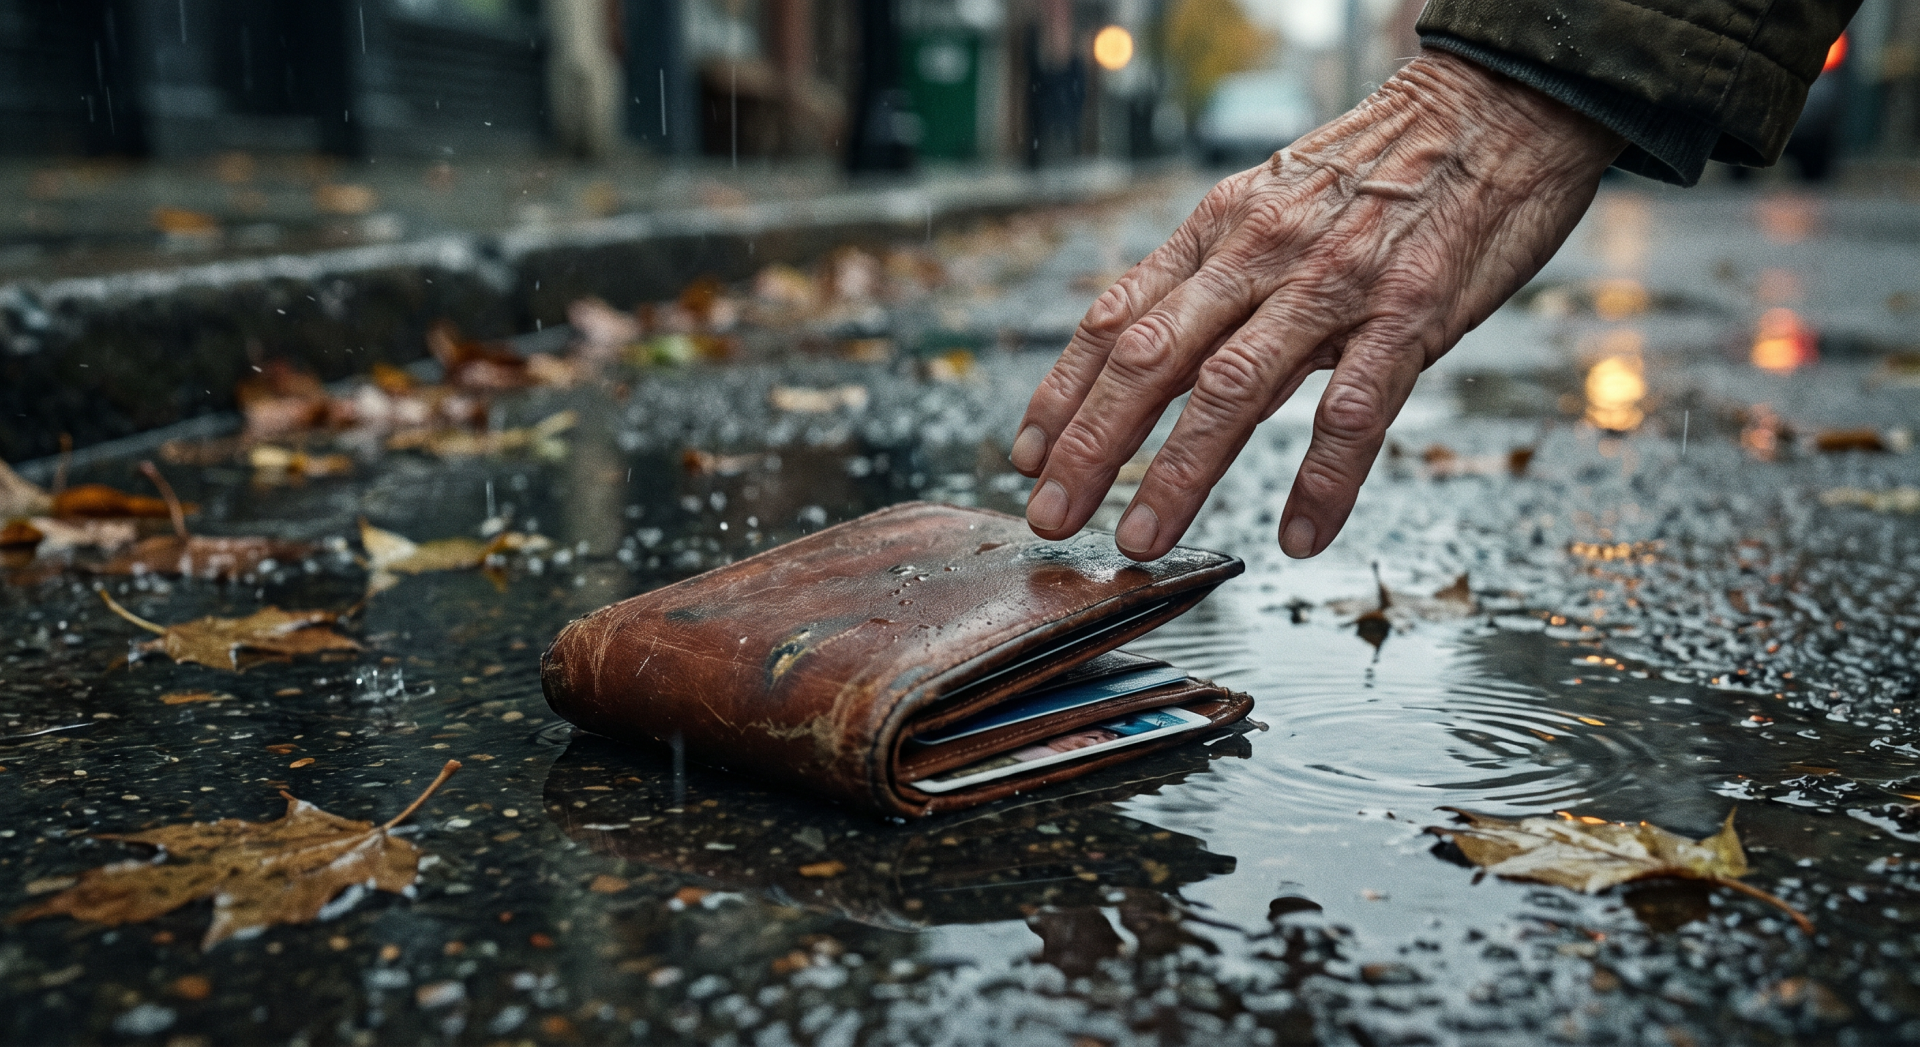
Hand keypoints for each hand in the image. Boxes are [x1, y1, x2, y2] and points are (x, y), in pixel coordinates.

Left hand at [1010, 50, 1623, 559]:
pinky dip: (1322, 481)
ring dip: (1179, 471)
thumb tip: (1151, 357)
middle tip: (1052, 516)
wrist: (1493, 108)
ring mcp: (1334, 286)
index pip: (1116, 316)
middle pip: (1151, 359)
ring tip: (1142, 537)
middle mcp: (1261, 255)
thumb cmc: (1379, 170)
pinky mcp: (1410, 315)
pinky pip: (1354, 412)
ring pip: (1234, 389)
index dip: (1062, 392)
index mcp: (1220, 230)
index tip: (1027, 456)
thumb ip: (1215, 279)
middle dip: (1092, 445)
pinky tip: (1298, 534)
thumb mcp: (1273, 204)